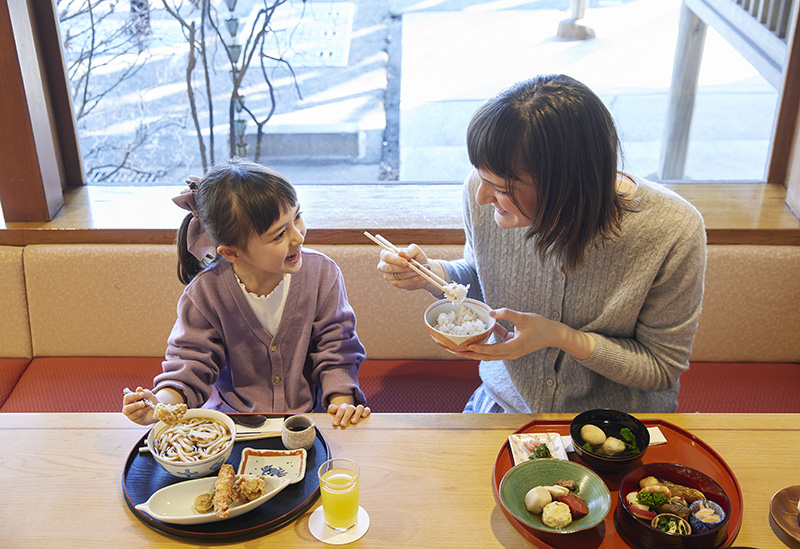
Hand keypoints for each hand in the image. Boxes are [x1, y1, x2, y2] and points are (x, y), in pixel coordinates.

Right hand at [121, 386, 156, 424]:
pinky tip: (150, 408)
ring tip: (150, 405)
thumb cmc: (149, 400)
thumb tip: (139, 389)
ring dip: (143, 409)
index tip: (142, 394)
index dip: (134, 396)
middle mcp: (127, 408)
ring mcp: (132, 416)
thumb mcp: (148, 395)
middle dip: (135, 405)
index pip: (127, 398)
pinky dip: (146, 412)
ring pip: (134, 414)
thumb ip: (143, 392)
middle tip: (143, 403)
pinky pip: (140, 417)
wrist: (157, 409)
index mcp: (128, 400)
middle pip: (127, 408)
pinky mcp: (137, 421)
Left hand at [327, 402, 370, 428]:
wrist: (346, 415)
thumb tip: (333, 408)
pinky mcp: (364, 411)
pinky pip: (367, 409)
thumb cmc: (340, 417)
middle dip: (346, 417)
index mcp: (343, 407)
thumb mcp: (334, 413)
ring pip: (360, 407)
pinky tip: (363, 416)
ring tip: (353, 422)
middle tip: (342, 425)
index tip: (335, 424)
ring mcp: (358, 409)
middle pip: (350, 408)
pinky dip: (366, 411)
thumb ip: (332, 409)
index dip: (338, 416)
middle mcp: (351, 407)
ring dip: (356, 414)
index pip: (341, 409)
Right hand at [376, 244, 445, 294]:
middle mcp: (384, 265)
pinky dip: (415, 279)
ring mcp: (389, 276)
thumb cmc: (416, 257)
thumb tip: (401, 253)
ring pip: (399, 275)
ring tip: (424, 269)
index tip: (405, 262)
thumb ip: (409, 251)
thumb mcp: (415, 250)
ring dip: (413, 272)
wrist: (422, 268)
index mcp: (386, 254)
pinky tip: (422, 276)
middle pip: (390, 268)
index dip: (395, 260)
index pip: (386, 257)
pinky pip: (404, 283)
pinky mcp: (396, 283)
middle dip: (405, 267)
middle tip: (417, 266)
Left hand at [455, 308, 594, 360]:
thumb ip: (507, 314)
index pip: (490, 350)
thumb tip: (491, 311)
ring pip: (489, 353)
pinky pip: (496, 346)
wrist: (554, 335)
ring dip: (475, 350)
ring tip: (460, 346)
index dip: (476, 349)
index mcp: (512, 348)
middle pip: (485, 356)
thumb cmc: (541, 326)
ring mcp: (510, 352)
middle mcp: (509, 353)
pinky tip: (481, 332)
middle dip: (469, 354)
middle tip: (453, 351)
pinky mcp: (512, 347)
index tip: (463, 347)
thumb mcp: (523, 317)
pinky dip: (487, 342)